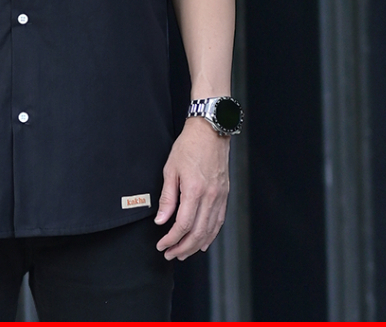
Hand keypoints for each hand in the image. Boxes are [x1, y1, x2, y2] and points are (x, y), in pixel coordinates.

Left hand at [154, 117, 230, 259]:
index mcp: (194, 190)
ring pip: (210, 231)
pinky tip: (203, 241)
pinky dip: (211, 235)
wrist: (210, 131)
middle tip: (170, 253)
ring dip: (196, 246)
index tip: (162, 244)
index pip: (183, 225)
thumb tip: (161, 219)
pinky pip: (218, 221)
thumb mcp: (170, 169)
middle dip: (182, 248)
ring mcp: (219, 197)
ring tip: (183, 252)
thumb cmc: (189, 146)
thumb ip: (167, 197)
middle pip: (198, 233)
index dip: (171, 239)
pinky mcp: (224, 195)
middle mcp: (210, 197)